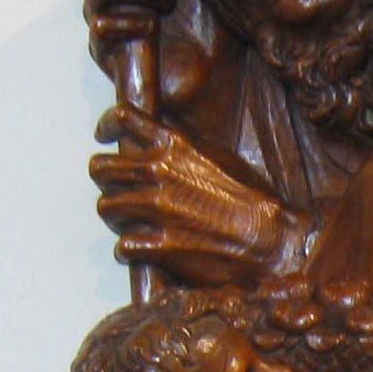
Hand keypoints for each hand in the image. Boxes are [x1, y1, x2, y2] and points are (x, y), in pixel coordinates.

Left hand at [90, 103, 306, 286]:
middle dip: (105, 179)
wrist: (272, 240)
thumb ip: (187, 151)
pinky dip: (126, 250)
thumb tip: (167, 150)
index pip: (121, 120)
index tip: (105, 137)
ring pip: (105, 207)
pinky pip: (121, 246)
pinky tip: (137, 251)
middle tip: (118, 190)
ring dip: (115, 215)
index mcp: (173, 146)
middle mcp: (157, 172)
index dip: (107, 128)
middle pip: (100, 168)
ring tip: (129, 222)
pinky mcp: (158, 246)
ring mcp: (155, 210)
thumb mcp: (221, 158)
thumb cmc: (256, 200)